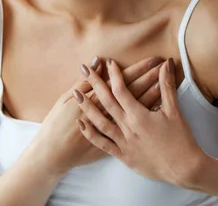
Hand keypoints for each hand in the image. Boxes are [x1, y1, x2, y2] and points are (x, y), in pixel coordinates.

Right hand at [26, 56, 164, 176]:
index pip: (123, 82)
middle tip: (165, 66)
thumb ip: (83, 83)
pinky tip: (158, 108)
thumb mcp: (65, 101)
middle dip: (149, 78)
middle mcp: (109, 118)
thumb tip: (97, 62)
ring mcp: (115, 133)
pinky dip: (145, 119)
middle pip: (134, 94)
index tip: (152, 60)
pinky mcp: (117, 146)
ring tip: (165, 84)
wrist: (52, 156)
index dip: (138, 71)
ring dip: (152, 94)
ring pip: (138, 111)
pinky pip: (139, 127)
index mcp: (96, 104)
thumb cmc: (55, 126)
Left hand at [73, 59, 204, 186]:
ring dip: (86, 106)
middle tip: (84, 68)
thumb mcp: (174, 110)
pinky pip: (103, 144)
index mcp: (140, 115)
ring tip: (75, 93)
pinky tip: (81, 124)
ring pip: (100, 122)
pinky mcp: (123, 155)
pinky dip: (90, 133)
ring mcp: (123, 142)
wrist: (183, 168)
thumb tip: (167, 63)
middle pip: (106, 102)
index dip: (114, 75)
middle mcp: (128, 127)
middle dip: (94, 83)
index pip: (121, 90)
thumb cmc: (181, 139)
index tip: (108, 63)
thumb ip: (167, 85)